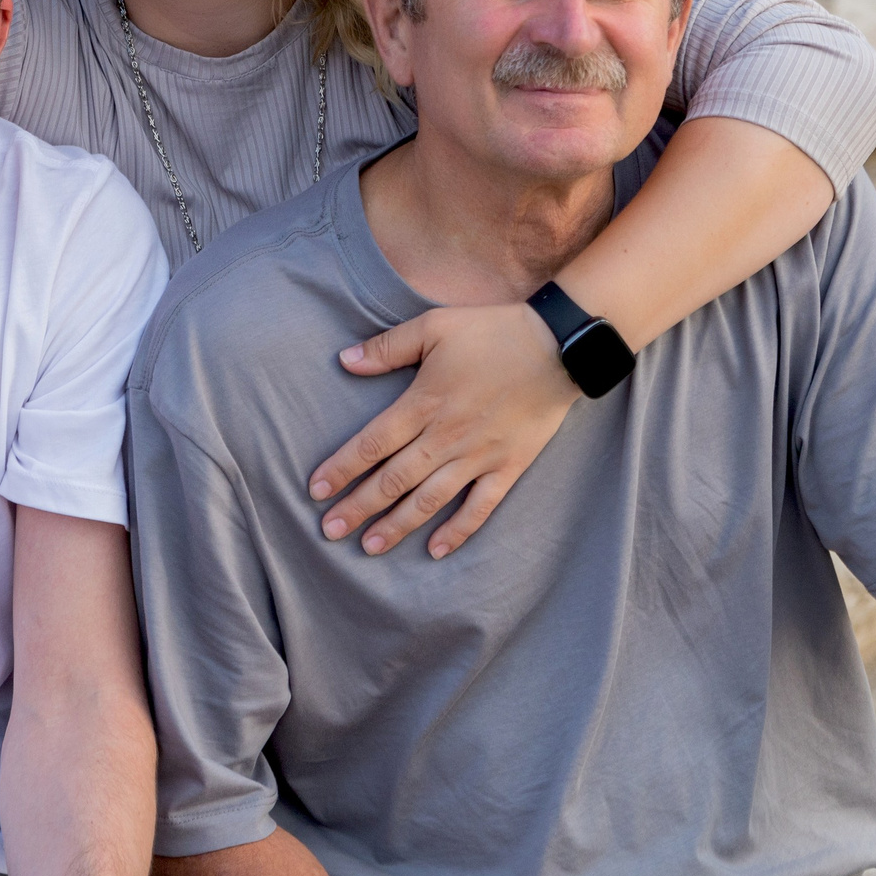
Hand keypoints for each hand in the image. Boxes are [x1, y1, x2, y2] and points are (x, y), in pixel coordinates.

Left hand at [309, 302, 578, 558]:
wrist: (559, 347)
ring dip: (397, 525)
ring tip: (370, 546)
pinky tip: (436, 550)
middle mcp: (446, 436)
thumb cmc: (493, 331)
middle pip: (393, 480)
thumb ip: (387, 347)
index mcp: (424, 403)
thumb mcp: (435, 325)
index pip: (371, 444)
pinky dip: (458, 530)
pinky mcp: (508, 467)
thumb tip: (344, 361)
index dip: (341, 468)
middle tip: (329, 531)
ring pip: (429, 499)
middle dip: (358, 507)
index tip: (315, 490)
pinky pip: (480, 507)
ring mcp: (478, 456)